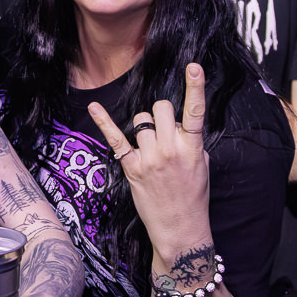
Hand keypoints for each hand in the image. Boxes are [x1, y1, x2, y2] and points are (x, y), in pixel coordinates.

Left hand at [87, 63, 211, 253]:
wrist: (181, 229)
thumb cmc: (193, 196)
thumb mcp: (202, 165)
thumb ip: (190, 140)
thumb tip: (177, 123)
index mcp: (193, 147)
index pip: (196, 111)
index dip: (196, 87)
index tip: (194, 66)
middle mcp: (170, 150)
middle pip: (161, 108)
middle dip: (162, 113)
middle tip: (165, 131)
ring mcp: (149, 158)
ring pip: (141, 121)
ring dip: (145, 127)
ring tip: (151, 147)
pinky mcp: (131, 168)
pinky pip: (116, 139)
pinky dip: (104, 122)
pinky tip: (94, 107)